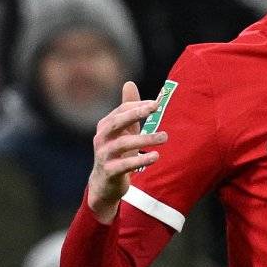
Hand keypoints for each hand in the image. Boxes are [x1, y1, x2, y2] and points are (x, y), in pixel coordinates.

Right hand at [85, 79, 169, 221]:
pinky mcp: (109, 172)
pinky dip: (140, 160)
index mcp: (105, 125)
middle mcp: (101, 138)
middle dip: (136, 113)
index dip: (138, 105)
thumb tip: (129, 82)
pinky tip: (155, 156)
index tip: (157, 103)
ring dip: (145, 138)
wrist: (104, 184)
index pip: (121, 110)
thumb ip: (127, 109)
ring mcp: (103, 155)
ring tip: (164, 137)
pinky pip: (125, 165)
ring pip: (122, 143)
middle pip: (117, 121)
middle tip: (156, 107)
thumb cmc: (117, 153)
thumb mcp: (122, 130)